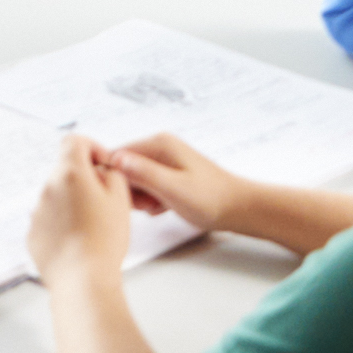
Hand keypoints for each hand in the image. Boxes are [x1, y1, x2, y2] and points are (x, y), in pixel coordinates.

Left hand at [24, 143, 138, 279]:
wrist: (83, 279)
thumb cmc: (105, 239)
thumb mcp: (120, 199)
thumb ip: (112, 175)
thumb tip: (101, 172)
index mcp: (70, 174)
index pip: (74, 141)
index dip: (91, 147)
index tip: (102, 164)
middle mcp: (48, 188)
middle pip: (65, 171)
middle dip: (84, 180)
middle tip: (104, 201)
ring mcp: (37, 211)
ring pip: (57, 196)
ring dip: (73, 203)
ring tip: (93, 227)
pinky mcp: (33, 234)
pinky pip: (48, 220)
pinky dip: (62, 224)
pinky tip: (78, 242)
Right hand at [89, 129, 250, 240]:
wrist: (238, 208)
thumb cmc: (210, 200)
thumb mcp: (173, 189)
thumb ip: (143, 173)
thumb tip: (114, 159)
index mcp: (159, 144)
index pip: (116, 155)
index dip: (114, 179)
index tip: (126, 199)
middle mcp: (160, 146)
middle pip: (124, 167)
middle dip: (129, 190)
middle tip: (147, 205)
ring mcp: (165, 159)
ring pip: (135, 178)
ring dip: (140, 196)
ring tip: (157, 207)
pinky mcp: (170, 173)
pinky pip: (147, 185)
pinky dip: (150, 198)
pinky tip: (162, 207)